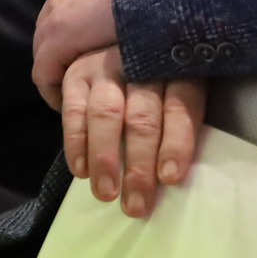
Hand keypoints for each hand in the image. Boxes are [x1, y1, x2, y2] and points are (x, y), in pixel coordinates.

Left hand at [33, 0, 138, 106]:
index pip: (65, 9)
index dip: (74, 33)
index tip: (89, 52)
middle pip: (49, 31)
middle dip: (63, 55)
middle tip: (81, 79)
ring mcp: (54, 18)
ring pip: (44, 54)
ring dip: (58, 74)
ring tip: (74, 97)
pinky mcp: (56, 43)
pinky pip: (44, 74)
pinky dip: (52, 91)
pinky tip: (67, 105)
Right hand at [62, 46, 206, 217]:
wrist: (123, 52)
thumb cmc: (162, 89)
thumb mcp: (181, 95)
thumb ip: (182, 127)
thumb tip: (175, 181)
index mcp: (178, 72)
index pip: (181, 107)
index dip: (177, 142)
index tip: (170, 178)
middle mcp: (141, 66)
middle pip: (142, 117)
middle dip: (139, 164)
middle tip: (136, 205)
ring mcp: (106, 67)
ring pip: (106, 114)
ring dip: (105, 157)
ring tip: (106, 193)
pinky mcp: (78, 74)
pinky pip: (74, 110)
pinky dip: (76, 143)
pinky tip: (81, 171)